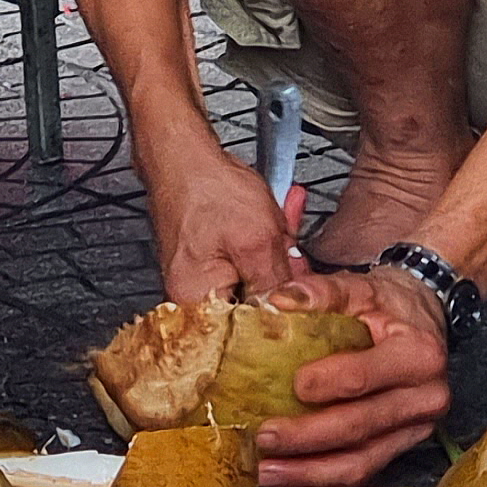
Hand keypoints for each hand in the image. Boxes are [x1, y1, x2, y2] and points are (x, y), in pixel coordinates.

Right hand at [147, 137, 302, 307]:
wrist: (181, 154)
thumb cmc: (205, 188)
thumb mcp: (258, 241)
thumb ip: (277, 285)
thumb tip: (292, 318)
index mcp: (196, 301)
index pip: (246, 333)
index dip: (282, 315)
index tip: (304, 298)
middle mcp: (192, 298)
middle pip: (253, 306)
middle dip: (282, 274)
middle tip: (295, 249)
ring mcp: (201, 280)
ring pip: (255, 280)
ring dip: (276, 252)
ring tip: (282, 220)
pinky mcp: (209, 262)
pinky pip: (245, 262)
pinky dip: (263, 243)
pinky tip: (274, 219)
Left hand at [252, 264, 452, 486]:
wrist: (423, 322)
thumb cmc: (388, 306)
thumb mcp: (361, 287)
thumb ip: (322, 292)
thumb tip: (278, 302)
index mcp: (418, 355)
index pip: (365, 378)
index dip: (327, 384)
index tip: (292, 385)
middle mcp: (424, 398)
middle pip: (359, 428)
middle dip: (306, 439)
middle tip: (264, 438)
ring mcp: (415, 430)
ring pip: (360, 463)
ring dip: (308, 474)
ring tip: (266, 473)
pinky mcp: (400, 449)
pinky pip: (360, 475)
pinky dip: (320, 483)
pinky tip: (286, 485)